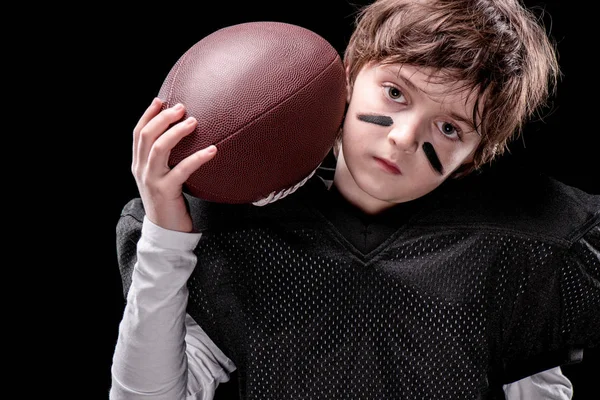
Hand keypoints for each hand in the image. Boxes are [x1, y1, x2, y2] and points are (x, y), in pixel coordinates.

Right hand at [131, 98, 216, 231]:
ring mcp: (151, 180)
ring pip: (159, 148)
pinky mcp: (165, 191)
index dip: (147, 115)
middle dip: (162, 117)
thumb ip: (165, 160)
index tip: (160, 100)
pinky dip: (197, 158)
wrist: (165, 231)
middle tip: (181, 107)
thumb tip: (184, 138)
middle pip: (146, 135)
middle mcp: (141, 169)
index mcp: (138, 164)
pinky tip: (212, 150)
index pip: (138, 133)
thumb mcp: (162, 177)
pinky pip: (181, 170)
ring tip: (193, 122)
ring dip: (176, 132)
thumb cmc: (168, 201)